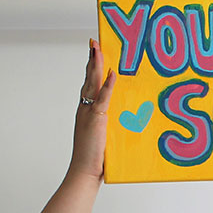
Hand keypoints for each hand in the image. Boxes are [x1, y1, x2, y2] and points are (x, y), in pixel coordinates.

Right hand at [67, 39, 115, 183]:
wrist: (85, 171)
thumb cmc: (96, 157)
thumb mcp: (105, 135)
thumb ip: (112, 123)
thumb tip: (128, 118)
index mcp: (87, 111)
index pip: (90, 84)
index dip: (92, 68)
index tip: (95, 52)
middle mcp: (85, 108)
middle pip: (88, 79)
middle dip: (92, 60)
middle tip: (94, 42)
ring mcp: (89, 112)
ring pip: (92, 84)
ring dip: (96, 65)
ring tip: (98, 49)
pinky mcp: (96, 119)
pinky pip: (103, 98)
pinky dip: (107, 85)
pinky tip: (112, 73)